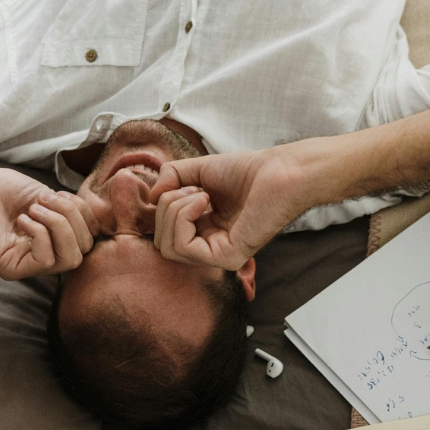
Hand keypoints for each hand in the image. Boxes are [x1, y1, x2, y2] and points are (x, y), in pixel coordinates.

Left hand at [0, 162, 98, 279]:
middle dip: (72, 218)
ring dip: (58, 225)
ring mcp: (27, 267)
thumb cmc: (7, 188)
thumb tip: (100, 225)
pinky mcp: (11, 270)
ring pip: (70, 259)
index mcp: (54, 242)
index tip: (61, 195)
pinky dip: (39, 233)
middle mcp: (42, 258)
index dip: (84, 215)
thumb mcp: (52, 198)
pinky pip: (46, 260)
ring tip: (34, 209)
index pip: (88, 240)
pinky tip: (21, 219)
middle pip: (83, 251)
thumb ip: (76, 213)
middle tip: (44, 200)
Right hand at [149, 145, 310, 269]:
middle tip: (193, 188)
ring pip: (168, 247)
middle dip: (166, 208)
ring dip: (174, 211)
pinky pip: (184, 247)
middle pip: (161, 242)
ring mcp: (218, 257)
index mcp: (204, 232)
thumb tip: (151, 197)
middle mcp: (210, 248)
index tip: (185, 184)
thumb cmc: (247, 171)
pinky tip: (204, 200)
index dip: (163, 206)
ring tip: (200, 194)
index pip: (164, 234)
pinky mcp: (226, 259)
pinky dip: (184, 217)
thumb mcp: (196, 170)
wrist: (279, 171)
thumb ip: (169, 179)